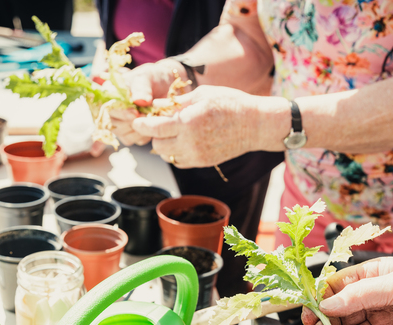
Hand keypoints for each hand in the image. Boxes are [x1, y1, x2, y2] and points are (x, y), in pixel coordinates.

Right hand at [108, 61, 183, 146]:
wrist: (166, 87)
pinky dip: (146, 135)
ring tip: (152, 117)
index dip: (120, 112)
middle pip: (113, 125)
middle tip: (147, 116)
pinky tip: (153, 124)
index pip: (106, 107)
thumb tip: (140, 101)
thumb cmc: (153, 78)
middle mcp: (111, 110)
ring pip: (125, 135)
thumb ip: (142, 87)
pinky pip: (136, 140)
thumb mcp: (148, 77)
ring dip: (140, 129)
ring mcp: (120, 124)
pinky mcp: (131, 134)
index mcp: (109, 93)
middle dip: (132, 122)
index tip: (135, 113)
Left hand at [131, 85, 259, 166]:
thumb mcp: (202, 94)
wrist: (255, 125)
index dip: (142, 125)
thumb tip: (156, 105)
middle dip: (154, 135)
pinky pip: (179, 162)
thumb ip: (177, 102)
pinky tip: (183, 141)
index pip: (153, 129)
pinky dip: (175, 153)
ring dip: (164, 145)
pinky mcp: (203, 162)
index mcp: (188, 122)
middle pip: (157, 145)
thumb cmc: (231, 103)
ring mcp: (197, 156)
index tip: (137, 121)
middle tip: (159, 123)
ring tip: (173, 132)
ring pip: (167, 156)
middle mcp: (190, 143)